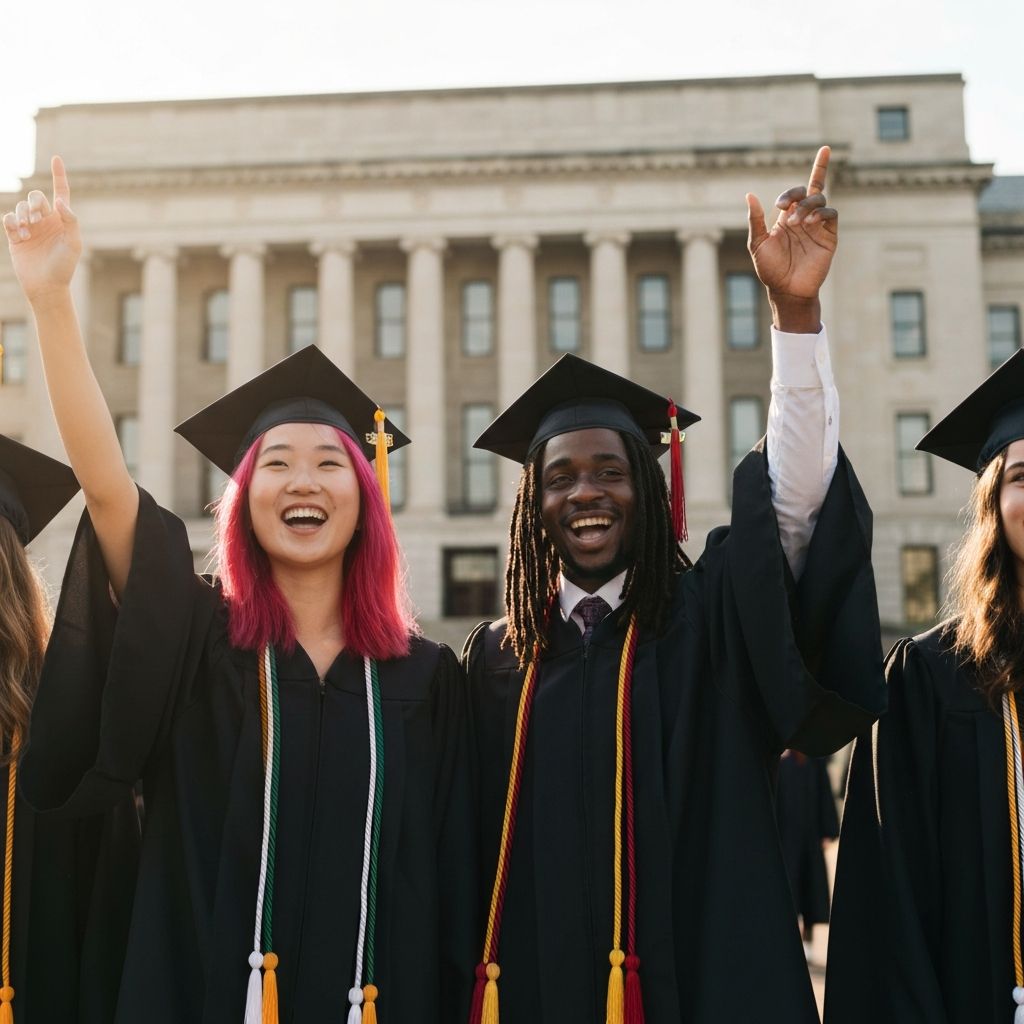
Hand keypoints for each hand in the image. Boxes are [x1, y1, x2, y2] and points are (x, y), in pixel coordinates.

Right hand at [3, 156, 80, 306]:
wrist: (46, 286)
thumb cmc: (64, 267)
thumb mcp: (74, 244)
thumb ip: (70, 220)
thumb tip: (59, 201)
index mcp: (62, 220)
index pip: (61, 192)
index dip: (59, 175)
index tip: (56, 158)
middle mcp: (45, 220)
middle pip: (35, 197)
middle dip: (33, 203)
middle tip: (36, 219)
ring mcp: (29, 227)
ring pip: (20, 206)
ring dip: (22, 214)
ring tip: (27, 231)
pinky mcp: (14, 236)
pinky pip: (8, 218)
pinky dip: (11, 221)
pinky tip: (19, 233)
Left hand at [746, 146, 837, 331]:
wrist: (786, 290)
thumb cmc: (770, 269)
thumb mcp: (757, 243)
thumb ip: (755, 219)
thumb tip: (749, 195)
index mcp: (787, 219)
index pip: (795, 194)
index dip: (789, 193)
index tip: (780, 205)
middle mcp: (804, 219)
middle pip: (811, 190)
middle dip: (798, 194)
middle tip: (787, 212)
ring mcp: (817, 227)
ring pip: (821, 200)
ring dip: (807, 206)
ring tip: (797, 224)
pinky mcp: (828, 236)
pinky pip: (831, 215)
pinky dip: (822, 213)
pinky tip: (810, 223)